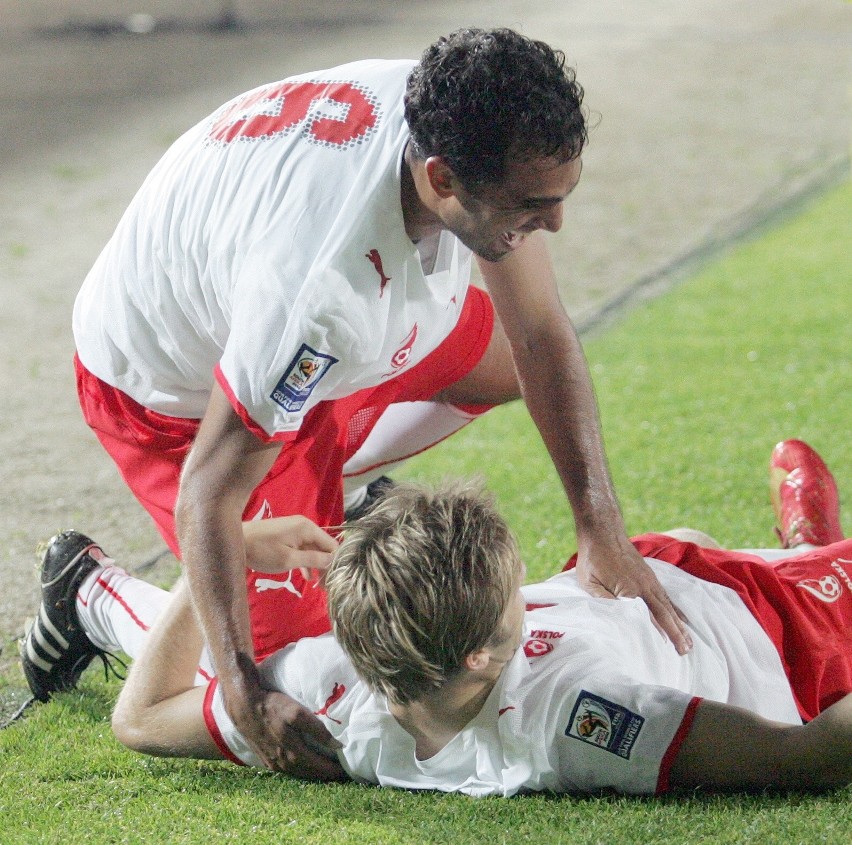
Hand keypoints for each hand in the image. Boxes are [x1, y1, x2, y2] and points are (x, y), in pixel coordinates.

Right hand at [225, 665, 345, 779]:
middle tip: (340, 774)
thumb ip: (317, 729)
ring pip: (298, 774)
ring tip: (325, 772)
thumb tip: (336, 746)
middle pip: (309, 774)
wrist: (244, 707)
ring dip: (312, 775)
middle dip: (325, 775)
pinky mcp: (265, 759)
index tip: (348, 771)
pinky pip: (287, 771)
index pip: (319, 767)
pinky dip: (299, 771)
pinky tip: (303, 767)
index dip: (334, 771)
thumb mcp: (297, 713)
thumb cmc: (272, 707)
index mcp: (293, 753)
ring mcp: (273, 763)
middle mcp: (283, 762)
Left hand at [242, 515, 337, 578]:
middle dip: (327, 565)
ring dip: (316, 565)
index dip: (336, 562)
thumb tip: (333, 561)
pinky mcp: (287, 535)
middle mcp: (304, 526)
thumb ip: (313, 560)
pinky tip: (307, 576)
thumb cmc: (262, 551)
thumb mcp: (289, 559)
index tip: (336, 580)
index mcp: (307, 528)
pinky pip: (302, 548)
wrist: (235, 541)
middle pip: (323, 547)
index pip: (331, 544)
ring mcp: (295, 530)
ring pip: (313, 549)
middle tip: (327, 586)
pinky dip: (306, 561)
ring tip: (319, 585)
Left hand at [576, 532, 692, 654]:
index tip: (667, 652)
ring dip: (680, 625)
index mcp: (630, 590)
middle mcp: (645, 587)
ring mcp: (650, 581)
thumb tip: (617, 619)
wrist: (603, 533)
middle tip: (686, 652)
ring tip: (689, 642)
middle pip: (664, 614)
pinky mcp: (651, 577)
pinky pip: (667, 597)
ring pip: (669, 607)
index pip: (647, 618)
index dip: (657, 635)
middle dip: (676, 634)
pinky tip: (683, 619)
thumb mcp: (590, 582)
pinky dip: (677, 610)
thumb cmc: (593, 559)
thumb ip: (603, 601)